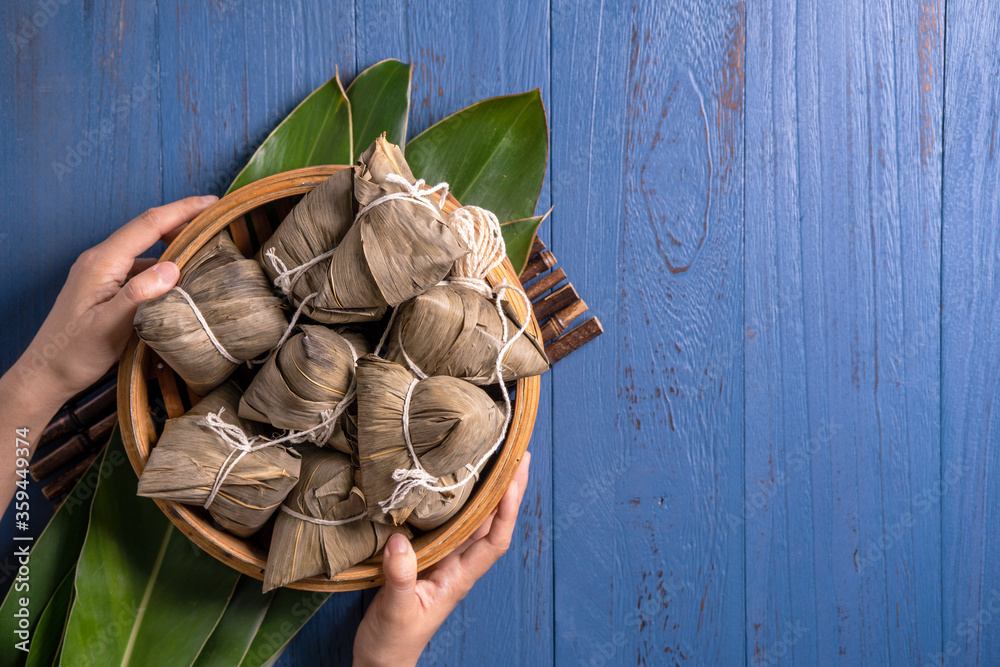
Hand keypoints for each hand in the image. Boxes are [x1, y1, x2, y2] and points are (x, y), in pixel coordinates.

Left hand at [12, 196, 216, 407]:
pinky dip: (164, 266)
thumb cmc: (74, 354)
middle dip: (183, 221)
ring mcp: (102, 273)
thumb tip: (173, 267)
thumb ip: (139, 294)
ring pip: (145, 249)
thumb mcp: (109, 327)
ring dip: (175, 244)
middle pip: (147, 229)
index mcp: (101, 262)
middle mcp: (101, 260)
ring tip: (207, 247)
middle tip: (218, 221)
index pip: (148, 224)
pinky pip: (140, 268)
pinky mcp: (106, 287)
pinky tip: (181, 279)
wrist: (46, 374)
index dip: (183, 210)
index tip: (213, 202)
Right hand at [353, 452, 531, 666]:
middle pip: (491, 523)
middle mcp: (457, 565)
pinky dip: (455, 503)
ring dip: (485, 492)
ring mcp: (443, 561)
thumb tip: (400, 542)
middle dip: (506, 490)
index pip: (495, 539)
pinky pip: (447, 525)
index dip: (507, 508)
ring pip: (472, 521)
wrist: (381, 661)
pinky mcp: (425, 559)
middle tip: (517, 453)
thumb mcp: (396, 610)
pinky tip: (451, 484)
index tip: (514, 477)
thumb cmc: (393, 641)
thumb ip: (400, 578)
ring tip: (493, 459)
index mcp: (459, 577)